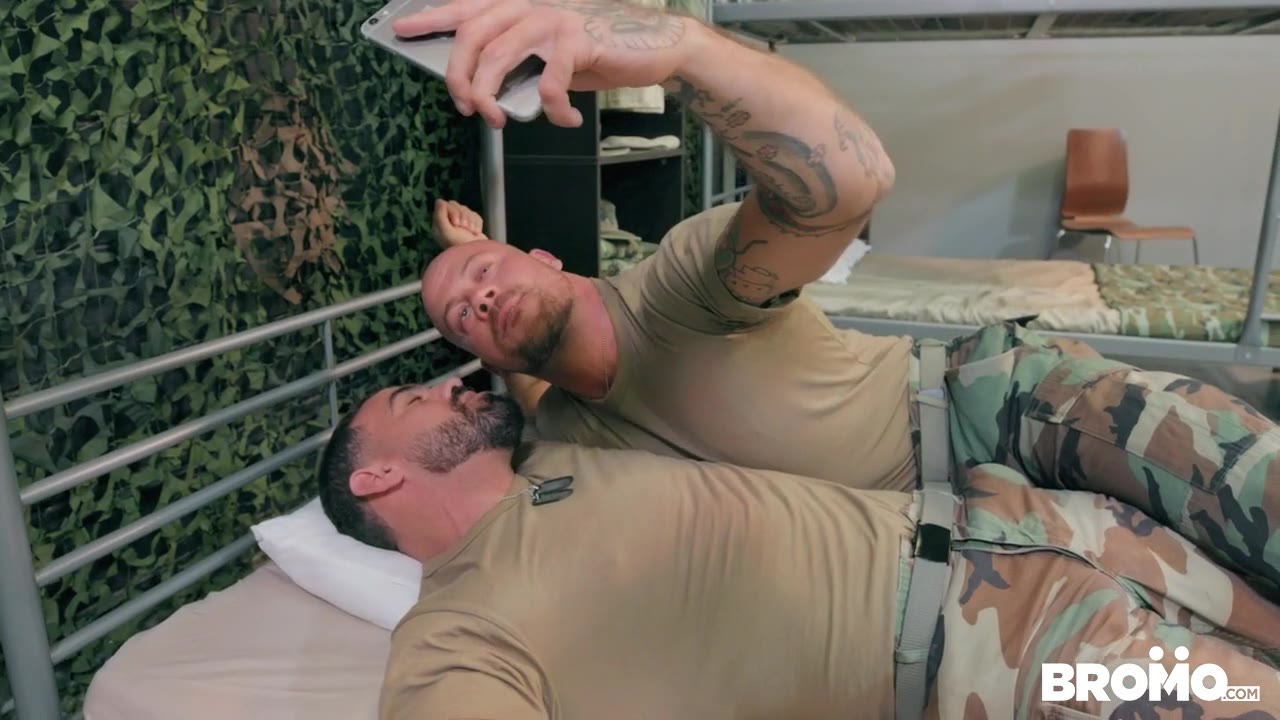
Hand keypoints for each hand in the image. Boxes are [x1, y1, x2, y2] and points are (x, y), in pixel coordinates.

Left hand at [392, 0, 698, 127]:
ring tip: (497, 119)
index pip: (467, 8)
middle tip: (463, 106)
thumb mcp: (552, 54)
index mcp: (521, 4)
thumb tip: (491, 92)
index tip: (401, 28)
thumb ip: (520, 64)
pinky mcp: (578, 39)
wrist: (658, 45)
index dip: (431, 17)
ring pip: (500, 56)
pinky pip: (548, 83)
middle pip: (474, 35)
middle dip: (458, 75)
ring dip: (491, 95)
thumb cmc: (603, 48)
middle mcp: (532, 3)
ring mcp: (554, 18)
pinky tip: (565, 120)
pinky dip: (552, 110)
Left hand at [433, 199, 486, 247]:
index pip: (445, 205)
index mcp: (440, 224)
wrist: (477, 256)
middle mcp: (449, 223)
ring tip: (471, 232)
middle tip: (464, 227)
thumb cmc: (459, 245)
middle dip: (463, 215)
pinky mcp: (472, 226)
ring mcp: (461, 224)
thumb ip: (440, 215)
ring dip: (470, 220)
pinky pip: (475, 215)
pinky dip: (477, 223)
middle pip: (457, 206)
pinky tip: (476, 233)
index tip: (456, 223)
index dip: (453, 210)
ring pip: (466, 210)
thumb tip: (439, 200)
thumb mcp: (446, 231)